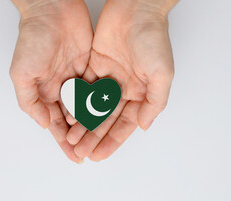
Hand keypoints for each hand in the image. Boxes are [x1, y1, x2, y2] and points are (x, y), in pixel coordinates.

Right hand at [10, 0, 95, 162]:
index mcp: (44, 92)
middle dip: (82, 138)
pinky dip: (104, 103)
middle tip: (92, 154)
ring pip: (89, 108)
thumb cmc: (33, 39)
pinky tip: (112, 117)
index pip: (56, 124)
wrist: (53, 9)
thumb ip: (30, 101)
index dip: (65, 141)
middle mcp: (62, 88)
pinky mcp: (92, 66)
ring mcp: (78, 78)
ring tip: (104, 141)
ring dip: (95, 125)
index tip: (75, 156)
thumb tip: (45, 124)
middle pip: (75, 120)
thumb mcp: (22, 73)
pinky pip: (99, 89)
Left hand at [66, 0, 177, 160]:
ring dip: (83, 123)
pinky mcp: (95, 64)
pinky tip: (68, 115)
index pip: (125, 124)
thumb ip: (154, 102)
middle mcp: (125, 88)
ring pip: (93, 106)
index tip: (99, 155)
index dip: (112, 141)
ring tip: (71, 139)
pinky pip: (84, 88)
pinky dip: (76, 102)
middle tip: (80, 152)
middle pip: (106, 119)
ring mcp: (109, 77)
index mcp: (142, 92)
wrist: (136, 8)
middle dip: (94, 136)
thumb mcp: (162, 74)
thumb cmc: (153, 39)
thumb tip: (144, 126)